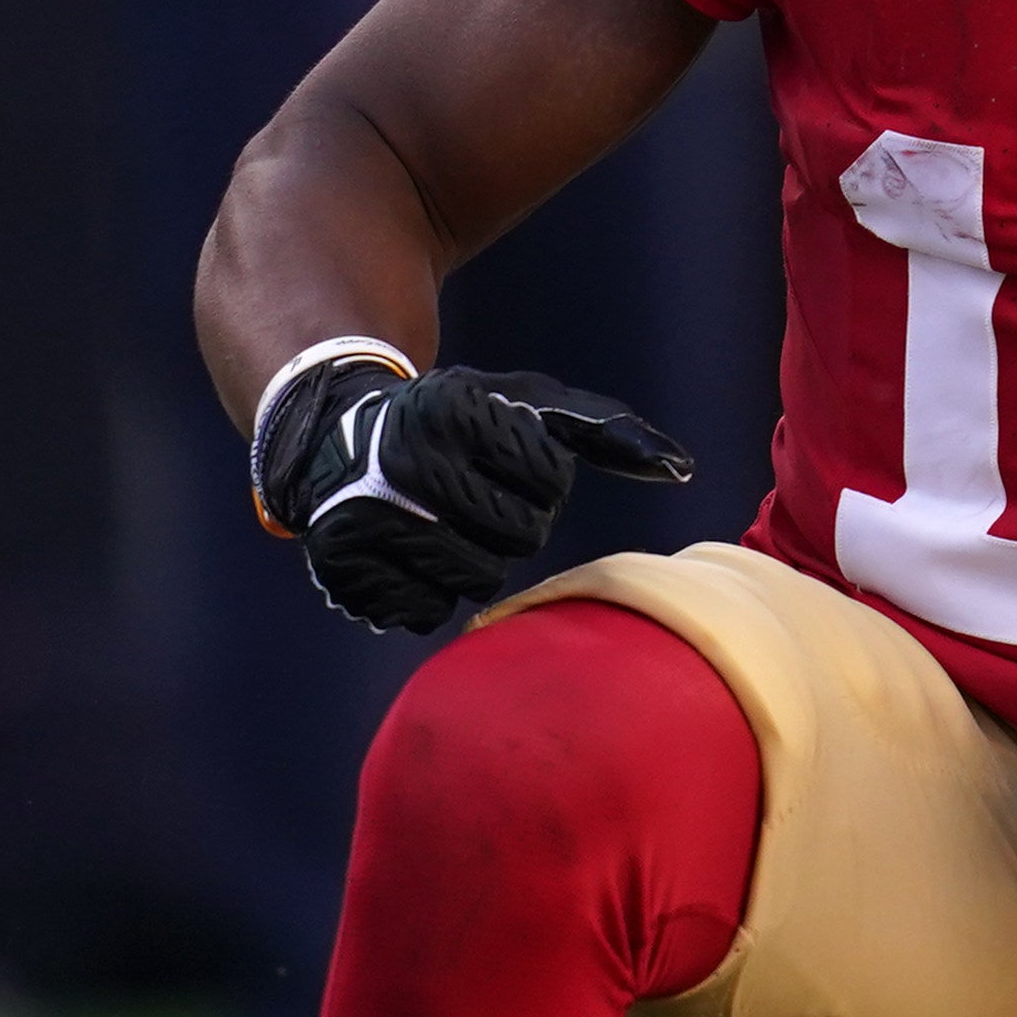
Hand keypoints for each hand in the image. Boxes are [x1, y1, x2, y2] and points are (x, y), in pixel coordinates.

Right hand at [253, 352, 693, 635]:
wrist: (333, 437)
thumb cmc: (455, 424)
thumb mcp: (521, 404)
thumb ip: (603, 431)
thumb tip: (682, 469)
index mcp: (455, 411)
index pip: (549, 481)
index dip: (539, 480)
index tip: (502, 462)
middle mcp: (405, 461)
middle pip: (518, 536)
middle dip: (512, 524)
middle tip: (476, 499)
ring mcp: (368, 516)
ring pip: (477, 578)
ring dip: (475, 560)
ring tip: (445, 525)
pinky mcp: (342, 566)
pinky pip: (424, 612)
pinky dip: (428, 593)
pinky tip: (411, 556)